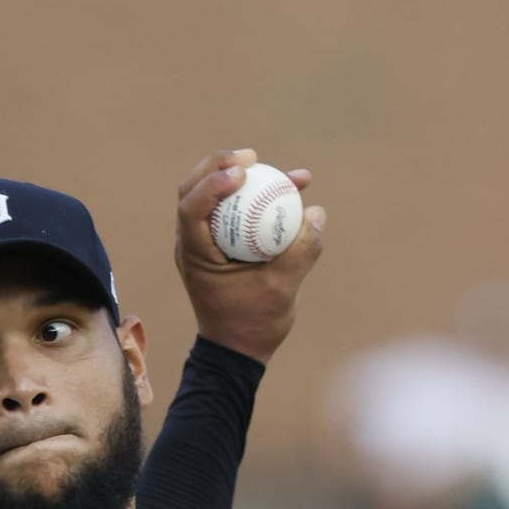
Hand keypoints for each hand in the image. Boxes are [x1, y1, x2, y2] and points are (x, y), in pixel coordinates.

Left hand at [173, 148, 324, 364]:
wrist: (239, 351)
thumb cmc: (253, 325)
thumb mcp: (282, 289)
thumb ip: (300, 251)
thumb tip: (317, 213)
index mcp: (194, 255)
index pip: (191, 207)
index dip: (213, 182)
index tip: (243, 171)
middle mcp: (192, 243)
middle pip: (194, 188)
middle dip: (220, 164)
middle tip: (252, 158)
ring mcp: (204, 242)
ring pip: (211, 194)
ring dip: (237, 175)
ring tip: (273, 168)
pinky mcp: (221, 243)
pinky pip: (233, 211)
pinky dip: (253, 198)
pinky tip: (289, 188)